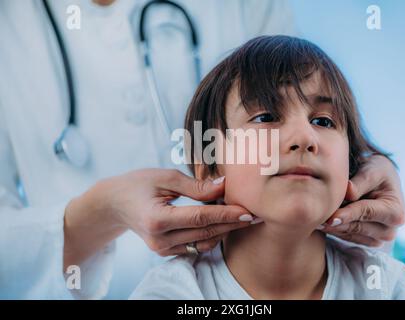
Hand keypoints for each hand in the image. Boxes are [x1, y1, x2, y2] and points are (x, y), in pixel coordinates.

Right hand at [66, 169, 254, 262]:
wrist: (113, 203)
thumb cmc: (137, 184)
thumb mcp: (164, 177)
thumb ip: (195, 185)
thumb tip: (224, 186)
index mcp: (157, 219)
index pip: (200, 218)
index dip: (227, 215)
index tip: (249, 210)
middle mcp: (159, 239)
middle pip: (205, 233)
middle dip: (233, 224)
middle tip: (256, 215)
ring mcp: (162, 249)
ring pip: (203, 242)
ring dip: (225, 231)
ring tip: (244, 218)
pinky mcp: (165, 251)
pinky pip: (195, 246)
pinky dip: (211, 236)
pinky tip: (224, 224)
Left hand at [320, 155, 404, 246]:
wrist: (378, 180)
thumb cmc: (377, 171)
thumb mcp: (374, 169)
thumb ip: (362, 181)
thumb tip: (349, 192)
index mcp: (396, 213)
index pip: (366, 212)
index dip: (347, 214)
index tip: (330, 217)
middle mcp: (389, 230)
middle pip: (356, 227)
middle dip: (335, 222)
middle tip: (314, 218)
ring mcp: (378, 239)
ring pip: (348, 235)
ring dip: (331, 227)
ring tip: (314, 219)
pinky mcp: (366, 241)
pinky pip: (345, 238)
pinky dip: (333, 229)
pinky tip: (320, 222)